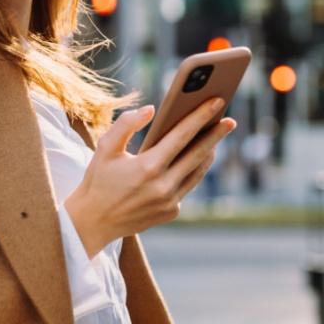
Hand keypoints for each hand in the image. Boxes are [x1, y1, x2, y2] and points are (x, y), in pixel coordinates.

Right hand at [63, 98, 235, 256]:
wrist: (94, 221)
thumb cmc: (98, 179)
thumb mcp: (105, 147)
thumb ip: (126, 124)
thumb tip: (151, 109)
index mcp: (147, 167)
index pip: (181, 136)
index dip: (200, 117)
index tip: (216, 102)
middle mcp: (163, 186)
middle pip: (198, 154)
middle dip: (216, 135)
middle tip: (230, 120)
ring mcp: (170, 202)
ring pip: (197, 172)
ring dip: (208, 153)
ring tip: (216, 137)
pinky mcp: (171, 212)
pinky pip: (187, 186)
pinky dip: (192, 171)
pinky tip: (196, 158)